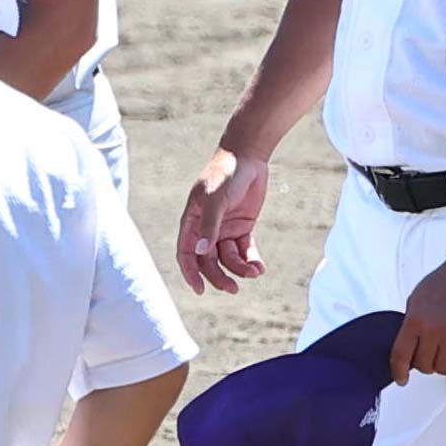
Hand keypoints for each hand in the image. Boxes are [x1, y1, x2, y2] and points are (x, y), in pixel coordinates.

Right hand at [176, 148, 267, 294]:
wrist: (248, 156)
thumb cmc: (226, 173)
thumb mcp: (217, 198)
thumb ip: (209, 225)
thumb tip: (201, 253)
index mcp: (192, 220)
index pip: (186, 253)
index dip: (190, 273)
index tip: (200, 289)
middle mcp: (207, 227)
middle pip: (208, 261)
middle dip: (219, 276)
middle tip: (233, 288)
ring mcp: (225, 228)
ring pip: (228, 258)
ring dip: (239, 269)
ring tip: (255, 272)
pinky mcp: (243, 226)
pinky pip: (244, 250)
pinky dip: (251, 260)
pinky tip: (259, 267)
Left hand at [389, 253, 445, 386]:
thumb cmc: (444, 280)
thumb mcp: (417, 297)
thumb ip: (411, 321)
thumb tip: (406, 345)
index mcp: (415, 319)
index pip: (400, 354)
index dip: (398, 371)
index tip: (400, 380)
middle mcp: (432, 330)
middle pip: (423, 366)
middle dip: (424, 364)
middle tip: (428, 355)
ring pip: (443, 370)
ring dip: (442, 366)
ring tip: (444, 355)